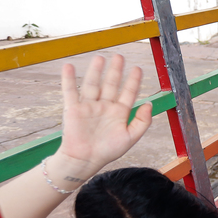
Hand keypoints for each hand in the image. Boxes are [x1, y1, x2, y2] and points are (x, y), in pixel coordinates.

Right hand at [56, 54, 151, 177]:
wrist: (84, 160)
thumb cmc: (108, 151)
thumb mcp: (130, 137)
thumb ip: (142, 122)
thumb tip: (149, 104)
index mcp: (119, 113)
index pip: (128, 93)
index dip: (133, 81)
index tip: (137, 68)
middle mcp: (104, 106)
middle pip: (111, 84)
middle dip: (115, 70)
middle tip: (119, 56)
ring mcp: (89, 106)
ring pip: (93, 84)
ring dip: (96, 71)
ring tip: (100, 57)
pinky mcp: (73, 109)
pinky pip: (70, 91)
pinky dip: (69, 79)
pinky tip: (69, 66)